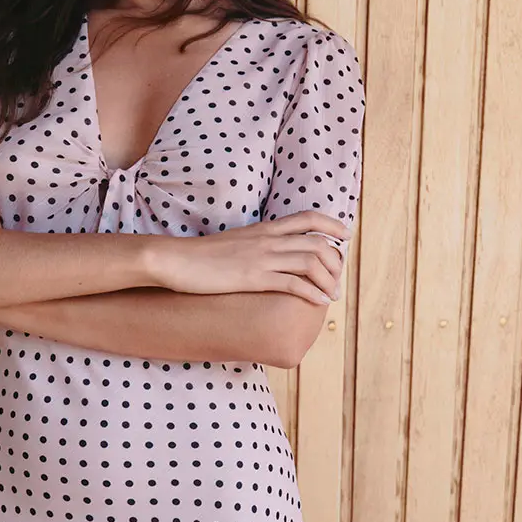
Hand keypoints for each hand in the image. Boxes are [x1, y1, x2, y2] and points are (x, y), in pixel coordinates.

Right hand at [147, 211, 347, 305]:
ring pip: (310, 263)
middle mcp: (268, 240)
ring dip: (328, 280)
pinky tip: (318, 302)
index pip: (308, 218)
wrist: (175, 259)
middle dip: (335, 262)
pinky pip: (292, 283)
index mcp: (264, 229)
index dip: (332, 224)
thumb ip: (254, 245)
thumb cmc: (200, 256)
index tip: (345, 235)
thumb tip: (267, 255)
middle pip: (317, 243)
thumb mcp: (234, 243)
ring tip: (331, 295)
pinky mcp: (253, 277)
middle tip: (338, 280)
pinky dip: (311, 293)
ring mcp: (262, 258)